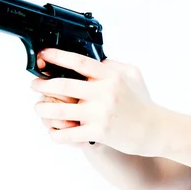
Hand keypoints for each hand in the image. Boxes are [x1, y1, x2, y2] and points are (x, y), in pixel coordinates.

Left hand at [31, 48, 162, 155]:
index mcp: (111, 77)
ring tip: (39, 107)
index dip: (57, 57)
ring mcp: (100, 114)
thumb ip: (113, 65)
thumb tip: (95, 59)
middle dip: (43, 85)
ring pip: (60, 111)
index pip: (79, 62)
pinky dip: (56, 133)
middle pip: (63, 86)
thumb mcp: (133, 76)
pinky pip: (68, 134)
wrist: (155, 130)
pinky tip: (53, 131)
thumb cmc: (142, 103)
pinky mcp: (98, 133)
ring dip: (43, 109)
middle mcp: (104, 94)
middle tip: (35, 84)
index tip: (44, 55)